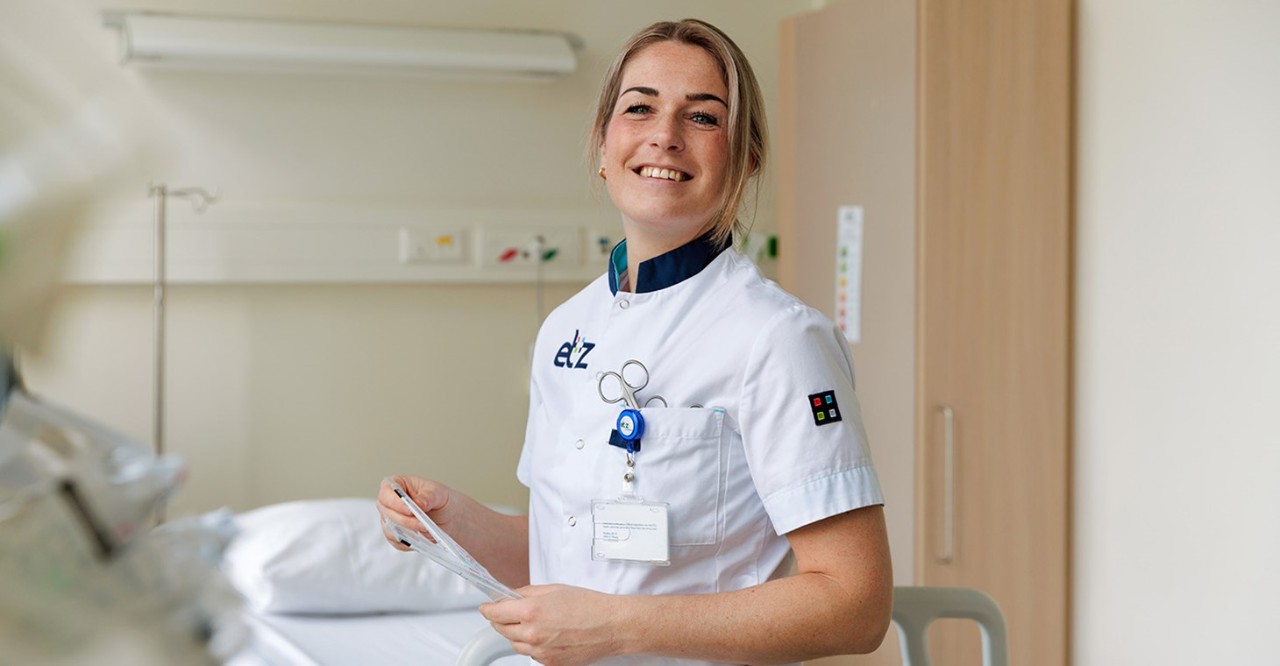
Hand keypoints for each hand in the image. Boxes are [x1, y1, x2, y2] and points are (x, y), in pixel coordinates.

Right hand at [377, 475, 454, 550]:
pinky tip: (422, 538)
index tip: (409, 510)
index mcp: (397, 485)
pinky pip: (397, 541)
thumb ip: (428, 497)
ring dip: (409, 532)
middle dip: (405, 520)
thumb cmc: (439, 499)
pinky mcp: (395, 535)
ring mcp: (390, 519)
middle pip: (387, 512)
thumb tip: (417, 503)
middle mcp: (389, 502)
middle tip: (422, 524)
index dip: (395, 502)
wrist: (448, 516)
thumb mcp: (438, 493)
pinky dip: (409, 542)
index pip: (387, 492)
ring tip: (426, 530)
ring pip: (390, 529)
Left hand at [480, 585, 622, 665]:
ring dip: (517, 634)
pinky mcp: (550, 663)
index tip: (486, 607)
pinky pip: (532, 655)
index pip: (495, 612)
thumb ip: (527, 593)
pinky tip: (548, 635)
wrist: (611, 626)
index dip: (488, 608)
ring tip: (537, 623)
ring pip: (515, 644)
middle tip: (510, 612)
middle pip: (502, 630)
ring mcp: (540, 652)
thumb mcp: (554, 589)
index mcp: (531, 611)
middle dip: (502, 620)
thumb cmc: (589, 606)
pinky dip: (533, 645)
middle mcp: (532, 634)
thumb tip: (511, 596)